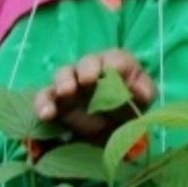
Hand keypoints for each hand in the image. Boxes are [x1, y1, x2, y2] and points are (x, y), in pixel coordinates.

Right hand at [34, 49, 155, 139]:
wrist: (114, 129)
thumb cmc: (131, 106)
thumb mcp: (144, 98)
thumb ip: (143, 91)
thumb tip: (134, 88)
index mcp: (116, 64)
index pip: (114, 58)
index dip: (113, 63)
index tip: (114, 71)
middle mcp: (92, 69)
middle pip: (87, 62)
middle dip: (87, 69)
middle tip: (87, 81)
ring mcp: (72, 83)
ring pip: (63, 74)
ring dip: (64, 81)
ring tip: (66, 93)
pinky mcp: (56, 100)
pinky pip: (45, 97)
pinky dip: (43, 103)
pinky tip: (47, 114)